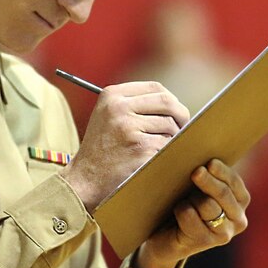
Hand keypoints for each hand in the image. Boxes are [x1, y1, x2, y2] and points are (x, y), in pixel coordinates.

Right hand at [62, 81, 189, 211]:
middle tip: (183, 128)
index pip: (155, 88)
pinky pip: (167, 145)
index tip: (175, 112)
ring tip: (160, 147)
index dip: (171, 99)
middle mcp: (119, 108)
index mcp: (112, 96)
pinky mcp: (139, 149)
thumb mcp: (108, 116)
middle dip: (181, 116)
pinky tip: (156, 159)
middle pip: (167, 103)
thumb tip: (175, 103)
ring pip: (170, 126)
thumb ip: (134, 104)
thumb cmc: (101, 149)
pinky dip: (167, 153)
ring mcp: (129, 128)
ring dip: (173, 138)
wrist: (84, 180)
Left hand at [136, 159, 250, 267]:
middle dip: (208, 181)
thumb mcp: (199, 188)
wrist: (167, 238)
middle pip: (223, 194)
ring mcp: (224, 233)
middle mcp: (238, 219)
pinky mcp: (206, 242)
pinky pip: (190, 216)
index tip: (210, 162)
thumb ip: (207, 175)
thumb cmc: (186, 205)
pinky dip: (180, 210)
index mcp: (241, 201)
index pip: (235, 183)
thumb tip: (200, 162)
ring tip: (183, 198)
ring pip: (208, 205)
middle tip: (196, 172)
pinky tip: (176, 212)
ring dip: (191, 198)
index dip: (222, 172)